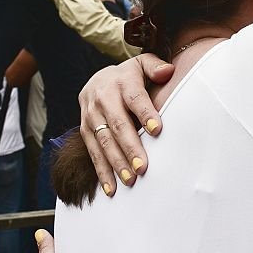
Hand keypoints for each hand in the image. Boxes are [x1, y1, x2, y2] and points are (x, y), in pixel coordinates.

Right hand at [79, 54, 173, 193]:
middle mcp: (103, 99)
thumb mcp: (141, 64)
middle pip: (118, 124)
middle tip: (142, 166)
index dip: (146, 113)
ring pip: (103, 141)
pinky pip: (93, 152)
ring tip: (129, 180)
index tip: (157, 130)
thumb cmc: (129, 77)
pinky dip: (101, 172)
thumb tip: (168, 71)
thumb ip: (154, 66)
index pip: (135, 98)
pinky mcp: (85, 131)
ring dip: (115, 163)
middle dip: (129, 147)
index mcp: (121, 82)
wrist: (97, 80)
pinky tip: (111, 189)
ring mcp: (91, 116)